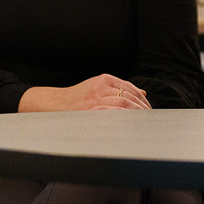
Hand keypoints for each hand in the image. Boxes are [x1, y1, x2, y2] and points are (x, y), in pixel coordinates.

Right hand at [18, 74, 150, 111]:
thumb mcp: (98, 87)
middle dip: (141, 108)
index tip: (148, 110)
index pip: (130, 87)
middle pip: (128, 95)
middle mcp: (100, 86)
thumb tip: (143, 93)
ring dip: (135, 113)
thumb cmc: (78, 98)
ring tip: (141, 122)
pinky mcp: (89, 109)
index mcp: (104, 79)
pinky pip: (112, 112)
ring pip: (123, 103)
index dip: (142, 100)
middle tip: (148, 118)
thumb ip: (119, 88)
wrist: (54, 103)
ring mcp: (95, 98)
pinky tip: (129, 124)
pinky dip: (123, 117)